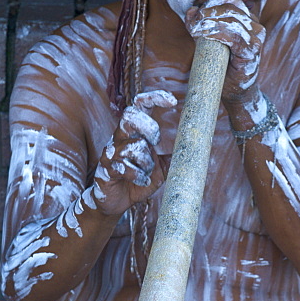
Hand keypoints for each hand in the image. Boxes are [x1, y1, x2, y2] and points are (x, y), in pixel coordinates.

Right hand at [92, 89, 175, 216]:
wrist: (117, 202)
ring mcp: (111, 152)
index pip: (140, 106)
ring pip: (133, 146)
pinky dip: (138, 176)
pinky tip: (141, 181)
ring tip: (147, 172)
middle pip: (130, 115)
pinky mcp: (106, 168)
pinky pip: (125, 167)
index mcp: (134, 133)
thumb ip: (172, 158)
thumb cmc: (137, 181)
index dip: (155, 98)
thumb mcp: (161, 169)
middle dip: (148, 126)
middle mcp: (120, 138)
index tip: (173, 101)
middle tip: (156, 141)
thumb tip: (193, 148)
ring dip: (147, 162)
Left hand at [184, 0, 265, 103]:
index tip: (195, 12)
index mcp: (247, 19)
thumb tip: (191, 10)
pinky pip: (235, 36)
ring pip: (232, 18)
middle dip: (208, 11)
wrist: (234, 91)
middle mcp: (255, 26)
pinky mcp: (252, 52)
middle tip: (193, 22)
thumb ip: (201, 25)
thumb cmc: (222, 66)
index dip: (211, 1)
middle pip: (231, 5)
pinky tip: (204, 35)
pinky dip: (217, 32)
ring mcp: (256, 38)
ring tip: (195, 29)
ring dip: (210, 21)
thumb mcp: (208, 41)